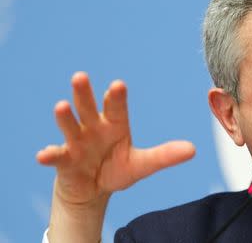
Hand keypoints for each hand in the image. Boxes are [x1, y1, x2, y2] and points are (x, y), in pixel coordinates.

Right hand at [36, 72, 194, 241]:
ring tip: (61, 106)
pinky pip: (57, 157)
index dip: (116, 97)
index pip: (116, 108)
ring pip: (71, 127)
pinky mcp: (64, 160)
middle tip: (80, 76)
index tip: (118, 85)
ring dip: (65, 118)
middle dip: (84, 93)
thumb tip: (193, 150)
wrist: (94, 188)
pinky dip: (50, 155)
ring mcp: (77, 143)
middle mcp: (94, 129)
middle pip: (89, 108)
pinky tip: (43, 155)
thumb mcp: (142, 164)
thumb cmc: (117, 169)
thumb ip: (164, 156)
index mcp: (115, 125)